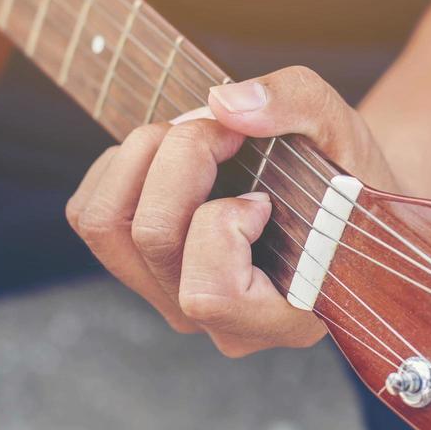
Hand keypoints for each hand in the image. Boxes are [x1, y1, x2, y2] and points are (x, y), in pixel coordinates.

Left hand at [67, 66, 397, 357]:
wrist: (334, 204)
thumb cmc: (343, 178)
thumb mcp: (343, 130)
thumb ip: (297, 105)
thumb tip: (224, 103)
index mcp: (285, 316)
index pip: (212, 294)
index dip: (223, 224)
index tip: (262, 196)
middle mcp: (220, 326)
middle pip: (154, 237)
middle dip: (184, 157)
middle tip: (226, 132)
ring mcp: (171, 302)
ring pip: (106, 226)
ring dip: (142, 156)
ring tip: (191, 135)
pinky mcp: (136, 273)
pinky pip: (87, 216)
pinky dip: (118, 165)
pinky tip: (167, 156)